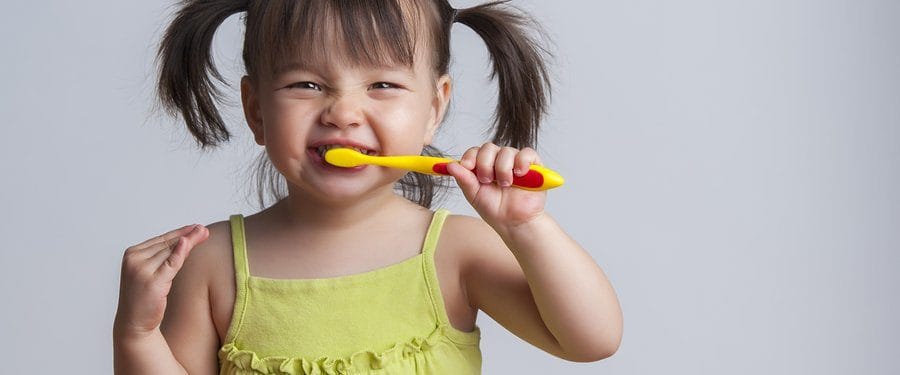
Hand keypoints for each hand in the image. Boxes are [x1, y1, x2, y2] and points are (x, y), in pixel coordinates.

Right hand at [114, 224, 208, 338]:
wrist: (133, 323)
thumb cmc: (145, 298)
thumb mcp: (153, 273)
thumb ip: (165, 257)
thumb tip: (186, 240)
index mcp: (132, 254)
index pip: (160, 240)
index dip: (180, 233)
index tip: (196, 227)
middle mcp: (134, 260)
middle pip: (166, 244)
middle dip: (187, 235)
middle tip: (204, 229)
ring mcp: (141, 270)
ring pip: (170, 252)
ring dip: (189, 241)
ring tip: (204, 233)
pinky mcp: (152, 281)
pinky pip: (170, 264)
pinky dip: (180, 253)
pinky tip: (188, 243)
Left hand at [446, 142, 546, 231]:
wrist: (514, 222)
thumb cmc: (495, 209)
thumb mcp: (474, 195)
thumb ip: (463, 179)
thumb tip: (450, 165)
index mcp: (484, 166)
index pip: (475, 151)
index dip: (470, 156)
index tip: (467, 166)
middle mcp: (499, 161)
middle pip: (489, 148)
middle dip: (485, 164)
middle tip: (487, 180)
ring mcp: (516, 162)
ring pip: (506, 151)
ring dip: (503, 169)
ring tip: (505, 185)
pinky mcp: (533, 165)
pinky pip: (527, 153)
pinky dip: (522, 162)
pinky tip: (519, 174)